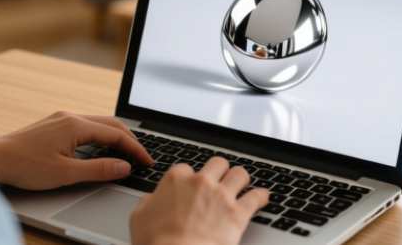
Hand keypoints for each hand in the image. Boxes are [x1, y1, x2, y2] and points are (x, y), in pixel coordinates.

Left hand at [0, 111, 152, 189]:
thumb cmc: (25, 166)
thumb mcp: (65, 173)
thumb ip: (98, 169)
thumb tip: (124, 167)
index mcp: (76, 125)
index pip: (116, 134)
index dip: (135, 149)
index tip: (147, 161)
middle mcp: (70, 116)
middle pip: (110, 124)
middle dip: (130, 139)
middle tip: (142, 157)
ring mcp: (61, 118)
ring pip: (98, 123)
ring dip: (115, 136)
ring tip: (127, 153)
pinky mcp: (54, 124)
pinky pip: (86, 126)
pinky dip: (101, 136)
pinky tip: (101, 148)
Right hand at [130, 157, 268, 244]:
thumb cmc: (157, 243)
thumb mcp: (139, 218)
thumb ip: (148, 202)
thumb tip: (151, 200)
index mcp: (176, 179)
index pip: (186, 168)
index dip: (189, 178)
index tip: (190, 186)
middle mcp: (201, 182)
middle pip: (218, 163)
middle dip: (219, 171)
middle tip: (219, 180)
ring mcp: (222, 195)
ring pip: (240, 173)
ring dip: (241, 179)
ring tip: (242, 185)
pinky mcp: (238, 212)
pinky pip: (257, 197)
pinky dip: (261, 196)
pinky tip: (262, 197)